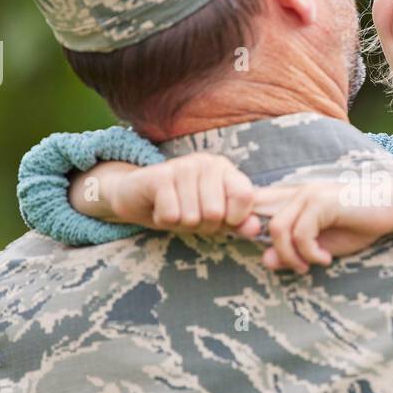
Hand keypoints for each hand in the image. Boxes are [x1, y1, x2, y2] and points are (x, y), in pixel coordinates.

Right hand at [102, 153, 261, 237]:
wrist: (137, 196)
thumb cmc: (182, 206)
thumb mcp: (214, 217)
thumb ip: (237, 222)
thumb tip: (256, 229)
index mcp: (225, 169)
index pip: (245, 196)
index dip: (233, 218)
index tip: (221, 218)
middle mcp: (206, 163)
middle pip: (215, 214)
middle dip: (201, 225)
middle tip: (189, 214)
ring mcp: (182, 166)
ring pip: (192, 217)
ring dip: (180, 224)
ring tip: (174, 209)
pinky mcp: (159, 176)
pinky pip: (171, 215)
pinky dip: (164, 221)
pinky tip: (159, 208)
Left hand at [251, 181, 392, 272]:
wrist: (391, 209)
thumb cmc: (357, 225)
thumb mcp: (320, 246)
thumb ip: (294, 252)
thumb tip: (267, 260)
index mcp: (293, 201)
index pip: (255, 206)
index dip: (248, 226)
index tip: (270, 253)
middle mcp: (296, 194)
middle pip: (264, 225)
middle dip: (279, 254)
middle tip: (301, 268)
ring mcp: (308, 195)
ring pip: (279, 229)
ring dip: (293, 256)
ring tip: (312, 265)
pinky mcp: (321, 202)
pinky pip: (301, 233)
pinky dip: (310, 252)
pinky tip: (326, 258)